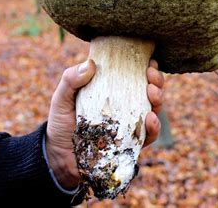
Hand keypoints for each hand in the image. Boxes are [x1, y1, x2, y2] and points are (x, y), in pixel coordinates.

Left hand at [45, 59, 164, 189]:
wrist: (58, 157)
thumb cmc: (60, 124)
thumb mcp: (62, 98)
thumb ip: (70, 79)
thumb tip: (91, 64)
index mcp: (112, 91)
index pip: (134, 75)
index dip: (146, 67)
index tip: (149, 61)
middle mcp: (125, 107)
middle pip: (149, 90)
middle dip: (157, 80)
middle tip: (152, 75)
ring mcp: (130, 126)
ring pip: (154, 110)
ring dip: (159, 99)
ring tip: (153, 93)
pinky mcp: (131, 145)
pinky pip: (149, 136)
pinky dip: (154, 127)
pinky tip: (150, 118)